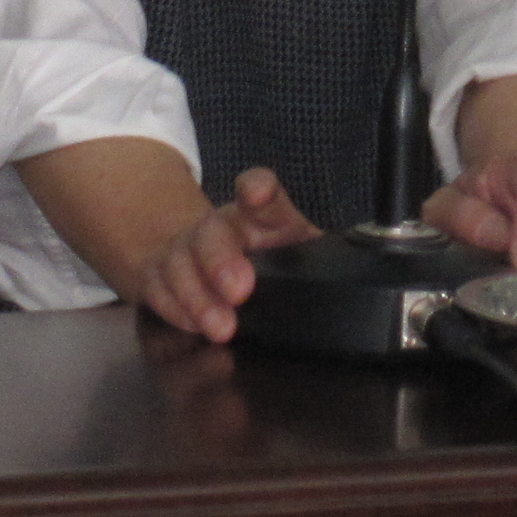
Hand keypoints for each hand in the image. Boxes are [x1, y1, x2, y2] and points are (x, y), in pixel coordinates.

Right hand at [135, 167, 319, 343]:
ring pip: (179, 259)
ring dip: (197, 295)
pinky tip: (192, 325)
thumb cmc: (273, 264)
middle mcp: (220, 228)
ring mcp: (185, 248)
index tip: (257, 194)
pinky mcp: (159, 273)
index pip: (262, 192)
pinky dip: (173, 307)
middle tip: (240, 290)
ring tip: (220, 327)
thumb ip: (319, 257)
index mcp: (261, 217)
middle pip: (212, 230)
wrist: (219, 269)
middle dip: (220, 259)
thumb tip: (361, 260)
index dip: (258, 189)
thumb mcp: (302, 256)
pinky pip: (155, 285)